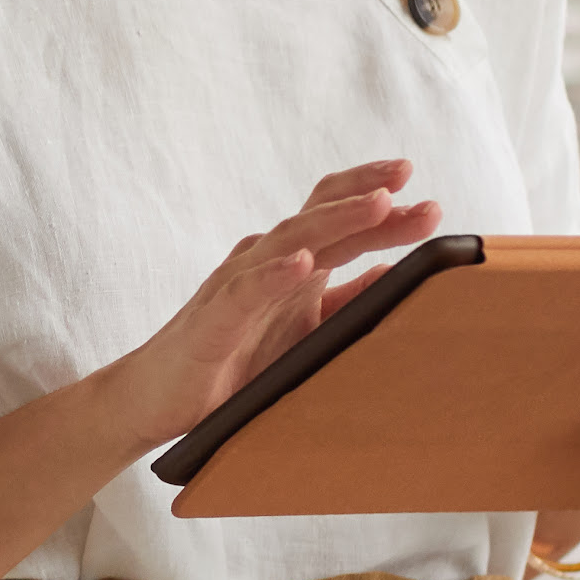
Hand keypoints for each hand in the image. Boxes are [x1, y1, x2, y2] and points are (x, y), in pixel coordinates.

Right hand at [113, 159, 441, 449]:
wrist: (153, 399)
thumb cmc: (226, 365)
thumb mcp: (302, 333)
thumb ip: (345, 303)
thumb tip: (397, 275)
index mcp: (286, 267)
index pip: (332, 217)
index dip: (374, 200)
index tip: (425, 197)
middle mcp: (261, 265)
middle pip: (315, 215)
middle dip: (365, 195)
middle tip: (409, 180)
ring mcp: (234, 288)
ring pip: (288, 242)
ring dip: (335, 221)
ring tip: (378, 205)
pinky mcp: (211, 322)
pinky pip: (244, 292)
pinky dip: (275, 275)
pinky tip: (304, 264)